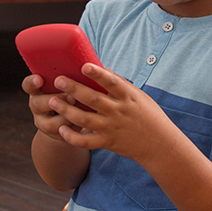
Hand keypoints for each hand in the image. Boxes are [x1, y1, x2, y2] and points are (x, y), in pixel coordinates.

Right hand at [22, 73, 89, 141]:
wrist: (72, 117)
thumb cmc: (71, 92)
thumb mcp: (66, 85)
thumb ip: (69, 79)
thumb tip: (90, 66)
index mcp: (37, 90)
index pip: (28, 85)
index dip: (32, 82)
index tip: (39, 78)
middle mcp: (37, 106)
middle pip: (37, 104)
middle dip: (55, 100)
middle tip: (71, 96)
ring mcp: (43, 123)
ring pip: (50, 124)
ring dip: (66, 116)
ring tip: (81, 110)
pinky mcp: (54, 135)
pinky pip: (63, 134)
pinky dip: (75, 128)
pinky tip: (86, 121)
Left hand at [48, 64, 176, 162]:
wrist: (160, 145)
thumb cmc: (150, 116)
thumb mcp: (140, 96)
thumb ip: (121, 84)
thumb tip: (105, 69)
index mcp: (128, 97)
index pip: (112, 83)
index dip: (98, 74)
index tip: (84, 66)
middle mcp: (119, 111)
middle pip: (93, 99)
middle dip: (74, 89)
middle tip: (58, 81)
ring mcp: (113, 128)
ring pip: (85, 120)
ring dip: (67, 110)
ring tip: (51, 102)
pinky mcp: (108, 143)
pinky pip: (87, 142)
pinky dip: (73, 137)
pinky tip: (61, 129)